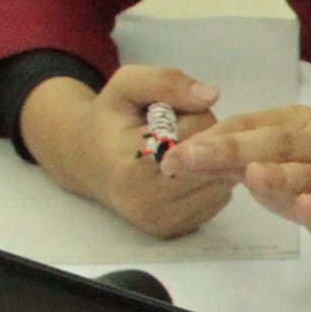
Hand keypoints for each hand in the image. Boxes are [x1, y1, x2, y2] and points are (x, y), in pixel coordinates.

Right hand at [19, 63, 230, 237]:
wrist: (89, 160)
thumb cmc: (111, 118)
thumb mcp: (128, 84)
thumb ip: (166, 82)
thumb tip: (211, 96)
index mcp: (132, 164)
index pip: (197, 130)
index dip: (193, 112)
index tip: (168, 112)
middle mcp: (147, 200)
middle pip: (213, 159)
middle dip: (205, 137)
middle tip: (176, 130)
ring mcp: (162, 220)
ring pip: (221, 180)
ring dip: (212, 159)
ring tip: (180, 149)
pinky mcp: (175, 229)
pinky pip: (218, 197)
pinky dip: (210, 180)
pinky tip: (185, 170)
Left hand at [163, 105, 310, 264]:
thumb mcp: (273, 165)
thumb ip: (233, 162)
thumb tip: (185, 158)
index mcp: (298, 124)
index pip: (250, 124)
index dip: (213, 137)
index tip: (176, 151)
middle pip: (276, 142)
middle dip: (230, 149)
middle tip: (191, 157)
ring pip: (306, 173)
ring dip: (278, 174)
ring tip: (250, 175)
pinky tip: (302, 208)